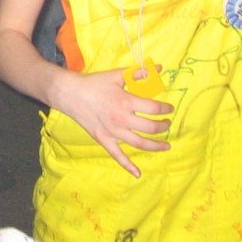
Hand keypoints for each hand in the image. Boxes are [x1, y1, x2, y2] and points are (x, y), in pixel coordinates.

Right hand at [50, 68, 171, 177]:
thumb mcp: (116, 75)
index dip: (165, 109)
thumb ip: (137, 73)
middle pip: (150, 128)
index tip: (170, 109)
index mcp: (126, 102)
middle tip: (167, 124)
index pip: (153, 108)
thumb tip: (158, 67)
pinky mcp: (104, 140)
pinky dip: (128, 166)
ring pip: (140, 144)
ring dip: (155, 146)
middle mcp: (122, 119)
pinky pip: (118, 156)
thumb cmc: (94, 83)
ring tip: (166, 145)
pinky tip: (138, 174)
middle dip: (163, 127)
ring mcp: (113, 132)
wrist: (71, 93)